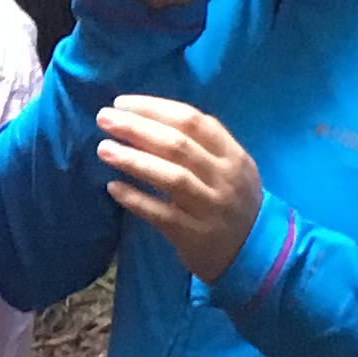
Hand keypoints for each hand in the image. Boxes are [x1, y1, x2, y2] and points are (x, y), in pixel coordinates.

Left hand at [99, 97, 263, 279]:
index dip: (154, 109)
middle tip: (104, 118)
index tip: (122, 103)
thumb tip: (146, 118)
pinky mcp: (194, 236)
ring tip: (103, 149)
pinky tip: (113, 187)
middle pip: (178, 145)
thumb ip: (201, 144)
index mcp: (233, 155)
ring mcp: (210, 208)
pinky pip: (161, 214)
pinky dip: (136, 199)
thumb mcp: (231, 168)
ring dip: (134, 160)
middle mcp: (224, 178)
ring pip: (171, 178)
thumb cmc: (232, 200)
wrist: (253, 253)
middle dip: (137, 128)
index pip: (192, 121)